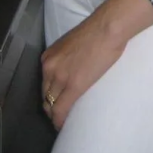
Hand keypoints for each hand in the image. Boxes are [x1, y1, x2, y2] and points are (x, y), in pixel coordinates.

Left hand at [41, 0, 152, 129]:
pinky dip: (59, 120)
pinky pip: (60, 109)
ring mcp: (60, 77)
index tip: (57, 99)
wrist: (109, 27)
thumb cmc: (100, 30)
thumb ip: (70, 56)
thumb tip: (77, 66)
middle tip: (60, 113)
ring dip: (55, 114)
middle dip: (50, 106)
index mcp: (50, 56)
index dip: (50, 93)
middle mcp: (49, 67)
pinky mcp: (73, 86)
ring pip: (50, 104)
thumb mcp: (75, 43)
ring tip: (62, 120)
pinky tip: (62, 125)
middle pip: (45, 94)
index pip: (44, 82)